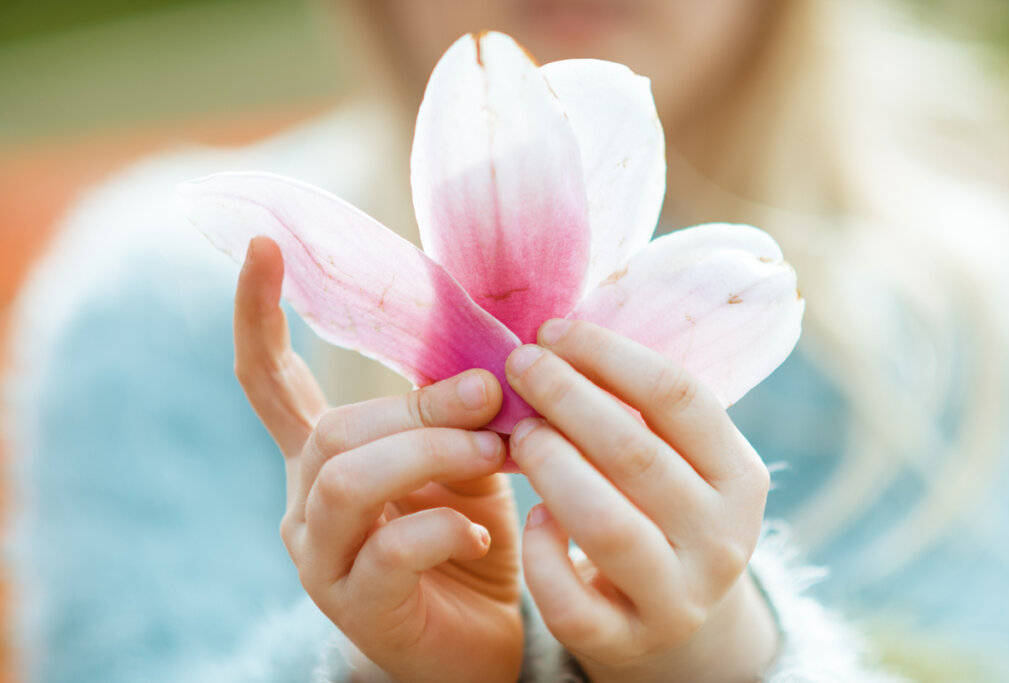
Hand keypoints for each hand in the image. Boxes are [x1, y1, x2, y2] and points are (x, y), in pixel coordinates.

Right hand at [233, 237, 522, 682]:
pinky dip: (444, 528)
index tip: (264, 246)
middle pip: (334, 428)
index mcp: (325, 460)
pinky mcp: (357, 606)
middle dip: (419, 406)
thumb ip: (455, 419)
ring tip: (494, 456)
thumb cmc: (469, 544)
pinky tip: (476, 534)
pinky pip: (391, 549)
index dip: (260, 316)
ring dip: (432, 452)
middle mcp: (305, 504)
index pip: (270, 382)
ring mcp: (322, 559)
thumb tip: (486, 365)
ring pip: (350, 478)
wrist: (480, 645)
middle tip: (493, 395)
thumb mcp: (465, 466)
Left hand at [505, 319, 778, 682]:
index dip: (608, 355)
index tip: (552, 330)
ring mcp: (678, 597)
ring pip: (606, 524)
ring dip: (551, 465)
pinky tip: (532, 519)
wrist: (677, 624)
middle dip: (566, 397)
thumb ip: (640, 410)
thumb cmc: (663, 514)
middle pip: (635, 452)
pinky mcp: (627, 641)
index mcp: (739, 476)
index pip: (679, 396)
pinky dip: (541, 552)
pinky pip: (570, 599)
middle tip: (520, 367)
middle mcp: (721, 538)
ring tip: (520, 434)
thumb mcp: (679, 463)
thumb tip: (560, 335)